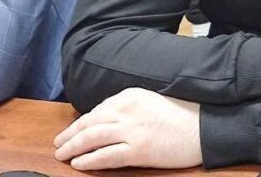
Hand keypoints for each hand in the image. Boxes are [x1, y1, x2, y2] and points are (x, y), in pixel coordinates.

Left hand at [53, 88, 202, 169]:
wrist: (202, 127)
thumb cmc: (181, 115)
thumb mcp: (151, 101)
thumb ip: (130, 108)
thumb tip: (108, 120)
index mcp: (130, 96)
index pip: (98, 109)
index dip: (82, 122)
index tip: (74, 130)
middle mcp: (127, 110)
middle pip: (89, 123)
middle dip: (70, 134)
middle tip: (58, 143)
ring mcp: (131, 130)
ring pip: (91, 138)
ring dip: (72, 147)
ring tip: (61, 154)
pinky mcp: (137, 150)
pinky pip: (105, 156)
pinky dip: (89, 160)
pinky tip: (78, 163)